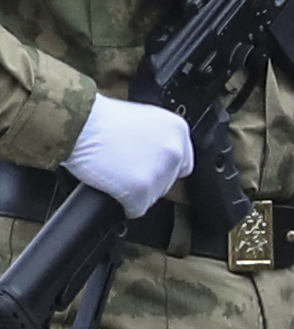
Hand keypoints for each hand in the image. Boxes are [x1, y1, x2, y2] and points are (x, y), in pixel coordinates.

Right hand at [63, 95, 191, 215]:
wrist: (77, 123)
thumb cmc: (99, 119)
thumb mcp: (142, 119)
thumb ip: (157, 138)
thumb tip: (157, 156)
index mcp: (177, 130)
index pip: (182, 162)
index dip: (162, 168)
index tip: (147, 168)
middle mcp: (174, 151)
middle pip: (168, 181)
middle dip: (148, 180)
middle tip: (125, 171)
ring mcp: (159, 171)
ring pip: (154, 196)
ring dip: (136, 192)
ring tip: (115, 176)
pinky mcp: (140, 189)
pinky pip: (137, 209)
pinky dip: (125, 206)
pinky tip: (113, 191)